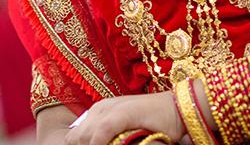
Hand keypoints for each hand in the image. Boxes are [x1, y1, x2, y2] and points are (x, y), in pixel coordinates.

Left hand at [64, 91, 184, 144]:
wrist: (176, 109)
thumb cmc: (152, 123)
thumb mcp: (123, 130)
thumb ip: (107, 137)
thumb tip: (93, 144)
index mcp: (97, 112)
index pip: (74, 137)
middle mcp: (100, 108)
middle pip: (76, 138)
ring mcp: (111, 109)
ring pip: (85, 136)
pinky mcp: (124, 112)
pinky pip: (102, 131)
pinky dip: (98, 143)